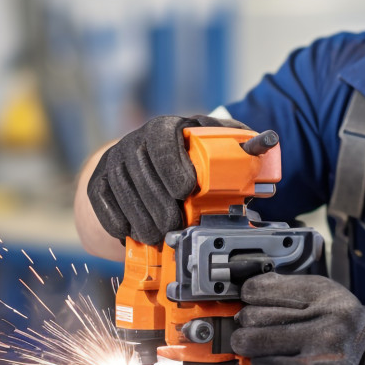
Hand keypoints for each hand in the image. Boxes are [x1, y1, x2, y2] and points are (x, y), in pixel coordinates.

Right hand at [86, 114, 248, 244]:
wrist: (142, 162)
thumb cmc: (186, 155)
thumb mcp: (212, 143)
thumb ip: (238, 144)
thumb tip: (268, 142)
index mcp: (164, 128)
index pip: (163, 140)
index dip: (173, 165)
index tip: (187, 188)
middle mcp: (134, 142)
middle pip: (141, 172)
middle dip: (159, 203)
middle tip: (175, 225)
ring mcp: (113, 162)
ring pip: (122, 191)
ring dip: (141, 218)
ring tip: (158, 235)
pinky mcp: (97, 183)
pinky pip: (103, 204)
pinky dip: (118, 222)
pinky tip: (133, 234)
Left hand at [232, 273, 364, 364]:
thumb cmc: (346, 330)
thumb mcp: (327, 297)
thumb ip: (292, 290)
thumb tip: (250, 288)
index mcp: (325, 292)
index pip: (265, 287)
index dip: (248, 295)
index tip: (247, 300)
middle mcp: (325, 315)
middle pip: (257, 315)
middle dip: (245, 323)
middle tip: (246, 326)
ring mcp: (321, 344)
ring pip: (257, 342)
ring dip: (247, 345)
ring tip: (249, 344)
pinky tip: (265, 361)